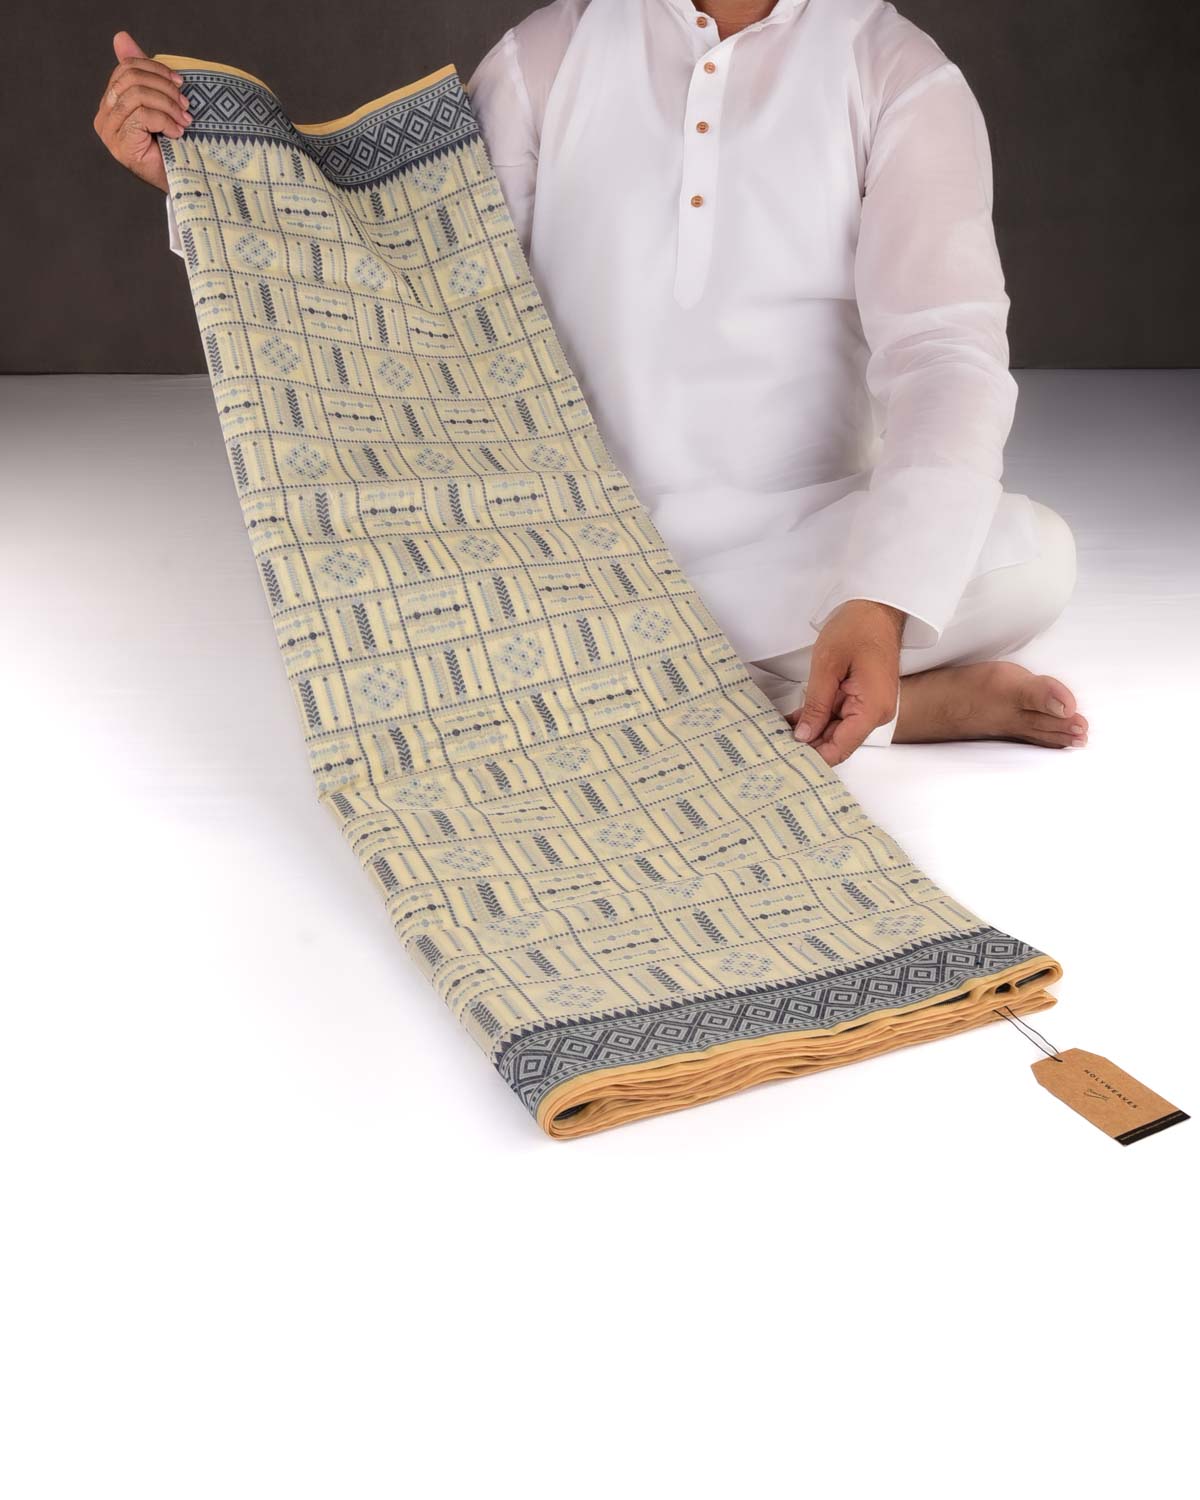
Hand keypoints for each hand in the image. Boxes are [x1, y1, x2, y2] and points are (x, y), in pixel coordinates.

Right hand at [93, 31, 190, 192]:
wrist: (183, 182)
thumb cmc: (173, 144)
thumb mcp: (159, 103)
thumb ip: (143, 74)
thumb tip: (121, 37)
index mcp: (111, 103)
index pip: (126, 69)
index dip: (154, 69)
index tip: (179, 82)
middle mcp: (104, 117)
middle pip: (131, 80)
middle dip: (164, 88)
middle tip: (185, 103)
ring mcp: (110, 132)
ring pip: (138, 96)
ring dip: (168, 105)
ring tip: (185, 119)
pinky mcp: (120, 145)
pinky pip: (142, 116)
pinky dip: (165, 120)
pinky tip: (177, 133)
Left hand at [788, 599, 904, 765]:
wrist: (876, 607)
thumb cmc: (857, 628)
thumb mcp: (827, 666)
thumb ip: (816, 705)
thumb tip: (805, 736)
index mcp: (872, 708)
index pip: (841, 748)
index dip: (815, 757)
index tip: (789, 760)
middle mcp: (875, 713)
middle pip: (839, 742)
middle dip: (809, 745)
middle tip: (777, 746)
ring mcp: (870, 706)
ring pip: (836, 730)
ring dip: (811, 731)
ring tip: (780, 733)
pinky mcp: (863, 698)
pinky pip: (839, 716)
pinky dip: (818, 718)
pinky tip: (795, 720)